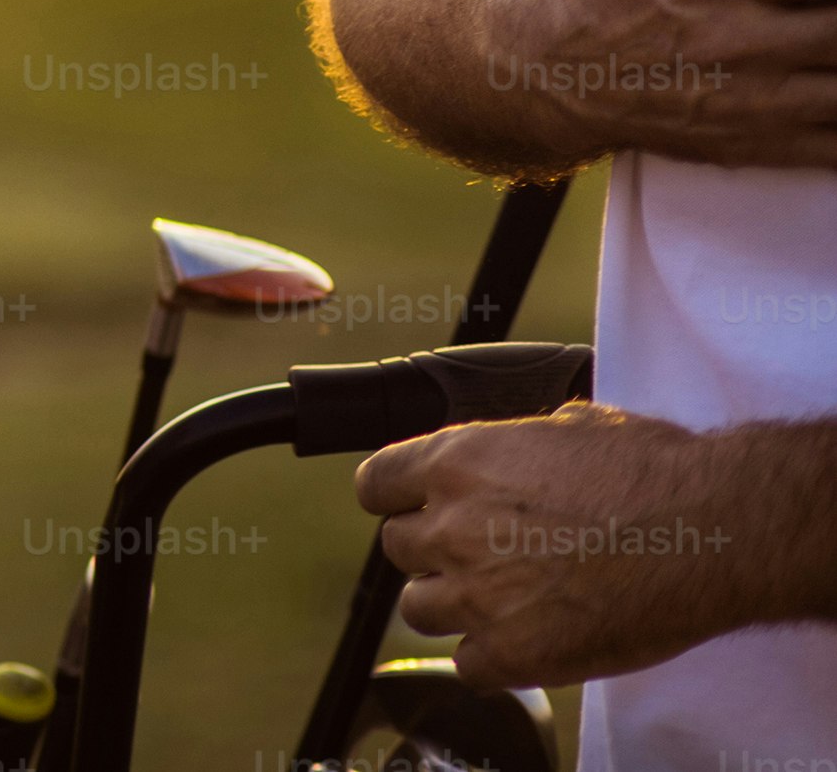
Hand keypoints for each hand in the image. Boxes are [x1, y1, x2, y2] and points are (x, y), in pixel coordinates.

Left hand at [361, 404, 774, 686]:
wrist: (713, 530)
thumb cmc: (657, 473)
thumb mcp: (569, 425)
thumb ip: (515, 444)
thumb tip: (512, 448)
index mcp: (457, 462)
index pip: (376, 485)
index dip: (398, 499)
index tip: (415, 508)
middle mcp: (454, 526)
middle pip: (400, 549)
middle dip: (436, 552)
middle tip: (485, 556)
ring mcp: (479, 594)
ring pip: (421, 609)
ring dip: (455, 606)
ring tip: (506, 601)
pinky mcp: (515, 653)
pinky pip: (469, 665)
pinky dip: (492, 658)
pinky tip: (526, 641)